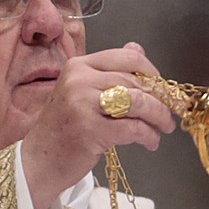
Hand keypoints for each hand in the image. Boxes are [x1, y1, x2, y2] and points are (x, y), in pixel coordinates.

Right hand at [20, 42, 175, 208]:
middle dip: (160, 100)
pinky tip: (151, 142)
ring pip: (138, 103)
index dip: (152, 72)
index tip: (162, 88)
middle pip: (135, 82)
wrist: (39, 161)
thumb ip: (108, 70)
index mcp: (78, 66)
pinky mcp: (90, 130)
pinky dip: (148, 136)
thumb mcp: (81, 92)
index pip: (127, 58)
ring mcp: (82, 105)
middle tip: (169, 115)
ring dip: (158, 117)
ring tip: (164, 128)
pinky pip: (132, 128)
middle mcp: (79, 80)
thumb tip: (137, 48)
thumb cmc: (63, 128)